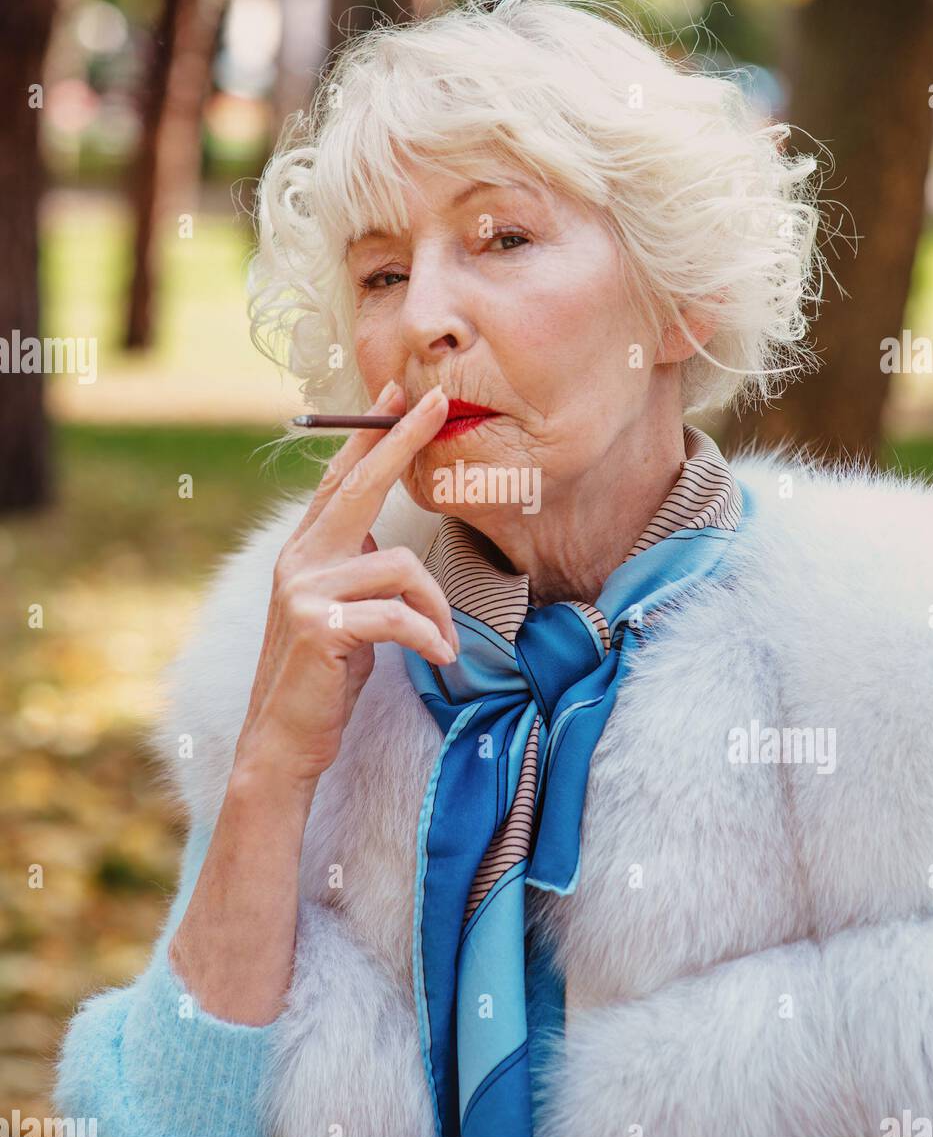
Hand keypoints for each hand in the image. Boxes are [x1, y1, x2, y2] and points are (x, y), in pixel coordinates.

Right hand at [231, 381, 456, 794]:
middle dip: (403, 440)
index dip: (371, 435)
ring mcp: (305, 589)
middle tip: (440, 403)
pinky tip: (442, 658)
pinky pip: (399, 615)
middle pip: (360, 485)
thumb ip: (356, 573)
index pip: (342, 480)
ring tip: (445, 643)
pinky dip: (430, 637)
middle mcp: (299, 559)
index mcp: (306, 552)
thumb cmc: (323, 679)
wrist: (282, 743)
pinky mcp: (320, 624)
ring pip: (402, 565)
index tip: (399, 393)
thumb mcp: (342, 612)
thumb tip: (384, 545)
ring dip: (437, 608)